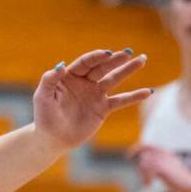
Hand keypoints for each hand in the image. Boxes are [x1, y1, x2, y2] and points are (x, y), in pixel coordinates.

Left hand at [33, 49, 150, 152]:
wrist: (53, 138)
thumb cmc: (44, 116)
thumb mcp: (43, 96)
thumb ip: (50, 79)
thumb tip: (60, 65)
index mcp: (69, 76)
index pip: (85, 63)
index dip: (96, 57)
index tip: (107, 53)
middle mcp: (84, 82)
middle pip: (102, 68)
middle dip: (115, 60)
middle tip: (128, 53)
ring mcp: (95, 95)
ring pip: (114, 79)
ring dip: (128, 70)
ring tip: (142, 59)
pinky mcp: (103, 109)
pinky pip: (121, 100)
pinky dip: (134, 96)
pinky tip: (148, 91)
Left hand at [129, 144, 190, 191]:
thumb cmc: (179, 179)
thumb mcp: (166, 168)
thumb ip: (156, 164)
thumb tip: (142, 162)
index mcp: (165, 152)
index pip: (146, 145)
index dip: (136, 148)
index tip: (128, 156)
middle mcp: (163, 154)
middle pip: (142, 155)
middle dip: (139, 167)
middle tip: (142, 177)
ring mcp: (163, 160)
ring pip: (143, 164)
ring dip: (143, 175)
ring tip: (148, 183)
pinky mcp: (162, 167)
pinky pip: (147, 170)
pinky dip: (146, 178)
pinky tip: (150, 184)